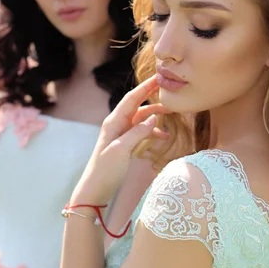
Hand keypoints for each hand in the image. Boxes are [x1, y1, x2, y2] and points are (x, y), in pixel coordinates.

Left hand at [71, 76, 169, 204]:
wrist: (95, 190)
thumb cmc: (105, 170)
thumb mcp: (121, 150)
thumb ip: (137, 133)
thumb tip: (153, 118)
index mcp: (114, 122)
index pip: (132, 99)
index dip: (146, 87)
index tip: (159, 77)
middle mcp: (117, 124)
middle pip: (139, 106)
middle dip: (154, 100)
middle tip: (172, 95)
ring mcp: (121, 135)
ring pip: (142, 120)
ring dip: (156, 117)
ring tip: (173, 116)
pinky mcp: (125, 145)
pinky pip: (142, 133)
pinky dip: (153, 133)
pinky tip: (164, 137)